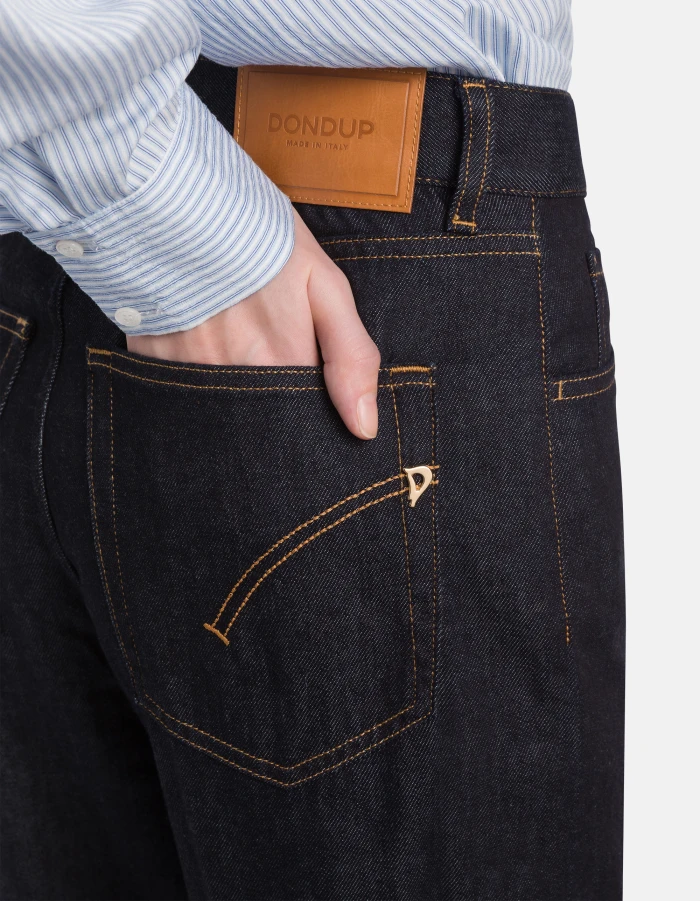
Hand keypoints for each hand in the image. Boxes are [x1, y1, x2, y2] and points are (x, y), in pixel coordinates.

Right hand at [127, 209, 379, 438]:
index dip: (313, 421)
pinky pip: (180, 394)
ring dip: (234, 401)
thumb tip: (365, 428)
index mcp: (283, 367)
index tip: (314, 407)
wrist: (173, 196)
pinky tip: (200, 348)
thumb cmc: (257, 236)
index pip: (304, 426)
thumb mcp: (322, 283)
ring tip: (236, 352)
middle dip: (272, 420)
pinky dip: (194, 382)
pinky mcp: (152, 364)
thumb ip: (350, 357)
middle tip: (270, 367)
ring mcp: (189, 377)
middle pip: (261, 429)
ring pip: (222, 415)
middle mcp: (235, 383)